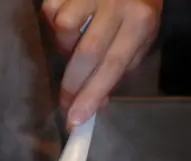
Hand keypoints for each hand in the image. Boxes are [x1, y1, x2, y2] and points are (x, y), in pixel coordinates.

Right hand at [43, 0, 161, 127]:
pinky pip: (50, 12)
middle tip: (65, 102)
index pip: (112, 66)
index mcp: (139, 22)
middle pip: (86, 53)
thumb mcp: (137, 42)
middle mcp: (117, 4)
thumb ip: (117, 72)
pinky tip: (70, 22)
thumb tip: (94, 105)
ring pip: (64, 31)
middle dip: (72, 85)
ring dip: (64, 46)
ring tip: (75, 43)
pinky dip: (54, 23)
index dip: (92, 95)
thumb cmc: (134, 13)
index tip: (75, 120)